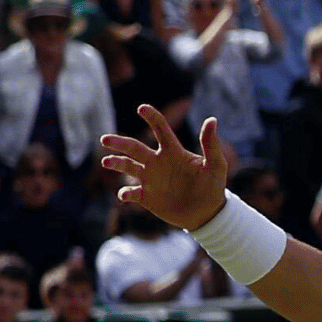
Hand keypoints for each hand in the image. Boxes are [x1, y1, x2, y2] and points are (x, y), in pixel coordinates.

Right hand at [98, 102, 235, 228]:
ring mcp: (150, 179)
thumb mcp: (216, 165)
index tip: (142, 108)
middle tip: (105, 140)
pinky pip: (131, 192)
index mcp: (173, 152)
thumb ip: (210, 144)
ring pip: (127, 167)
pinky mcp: (146, 196)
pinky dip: (126, 193)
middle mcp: (157, 162)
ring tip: (107, 161)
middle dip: (119, 143)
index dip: (152, 118)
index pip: (160, 130)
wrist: (207, 213)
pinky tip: (126, 194)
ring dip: (116, 163)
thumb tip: (212, 119)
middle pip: (134, 147)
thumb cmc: (213, 186)